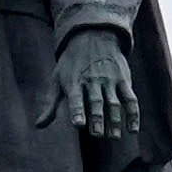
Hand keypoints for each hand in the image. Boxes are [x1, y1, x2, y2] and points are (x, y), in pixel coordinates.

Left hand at [58, 25, 143, 153]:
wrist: (93, 35)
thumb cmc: (71, 63)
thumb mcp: (57, 79)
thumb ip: (50, 105)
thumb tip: (38, 126)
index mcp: (74, 82)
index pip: (75, 100)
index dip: (77, 112)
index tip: (78, 125)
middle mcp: (93, 81)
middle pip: (96, 102)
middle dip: (97, 119)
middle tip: (98, 135)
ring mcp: (110, 80)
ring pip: (114, 102)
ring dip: (115, 120)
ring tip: (114, 136)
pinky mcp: (123, 79)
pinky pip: (130, 98)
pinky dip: (133, 114)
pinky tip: (133, 129)